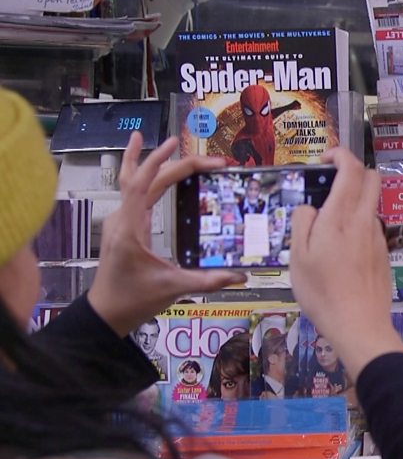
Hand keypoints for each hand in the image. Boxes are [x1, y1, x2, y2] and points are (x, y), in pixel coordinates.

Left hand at [87, 133, 245, 336]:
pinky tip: (157, 175)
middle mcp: (122, 219)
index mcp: (130, 227)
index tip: (179, 145)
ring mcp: (120, 222)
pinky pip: (134, 195)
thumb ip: (208, 281)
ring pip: (132, 182)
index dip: (161, 161)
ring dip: (149, 161)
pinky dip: (147, 179)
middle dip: (171, 162)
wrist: (105, 315)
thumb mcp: (172, 289)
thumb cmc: (133, 300)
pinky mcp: (124, 229)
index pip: (143, 183)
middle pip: (143, 178)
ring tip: (165, 143)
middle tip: (202, 154)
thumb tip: (242, 276)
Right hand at [289, 147, 402, 379]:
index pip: (351, 169)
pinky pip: (372, 225)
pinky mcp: (384, 253)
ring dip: (355, 198)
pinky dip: (359, 222)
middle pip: (371, 178)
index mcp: (341, 217)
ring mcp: (378, 236)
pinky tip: (342, 247)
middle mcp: (364, 220)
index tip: (325, 159)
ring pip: (372, 202)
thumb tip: (309, 207)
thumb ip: (302, 222)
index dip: (340, 155)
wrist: (359, 324)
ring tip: (330, 220)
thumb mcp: (297, 257)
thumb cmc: (322, 292)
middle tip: (330, 181)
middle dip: (353, 170)